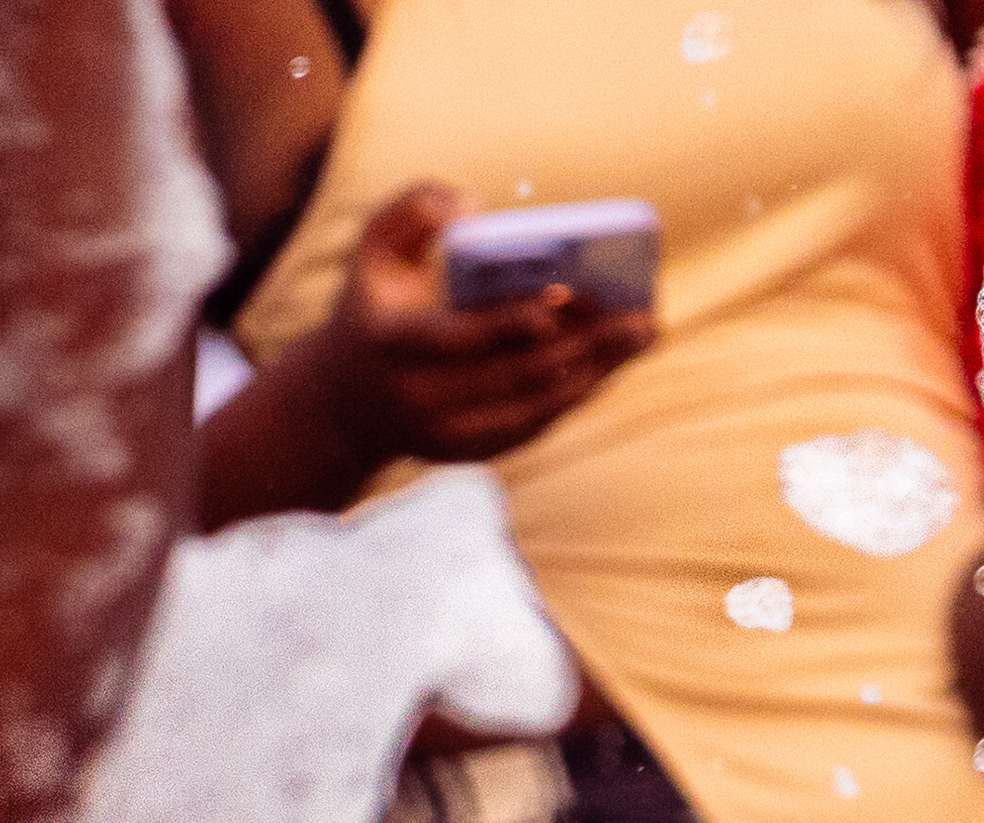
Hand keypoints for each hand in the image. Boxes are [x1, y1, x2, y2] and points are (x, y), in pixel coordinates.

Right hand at [311, 180, 655, 467]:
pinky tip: (613, 364)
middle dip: (582, 346)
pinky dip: (576, 393)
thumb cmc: (372, 309)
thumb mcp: (372, 250)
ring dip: (595, 373)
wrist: (342, 404)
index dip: (510, 320)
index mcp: (389, 343)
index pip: (458, 337)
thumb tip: (477, 208)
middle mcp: (417, 397)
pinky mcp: (471, 453)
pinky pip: (535, 425)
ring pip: (535, 407)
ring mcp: (445, 434)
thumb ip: (412, 210)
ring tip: (641, 336)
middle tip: (639, 317)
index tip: (564, 292)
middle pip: (514, 376)